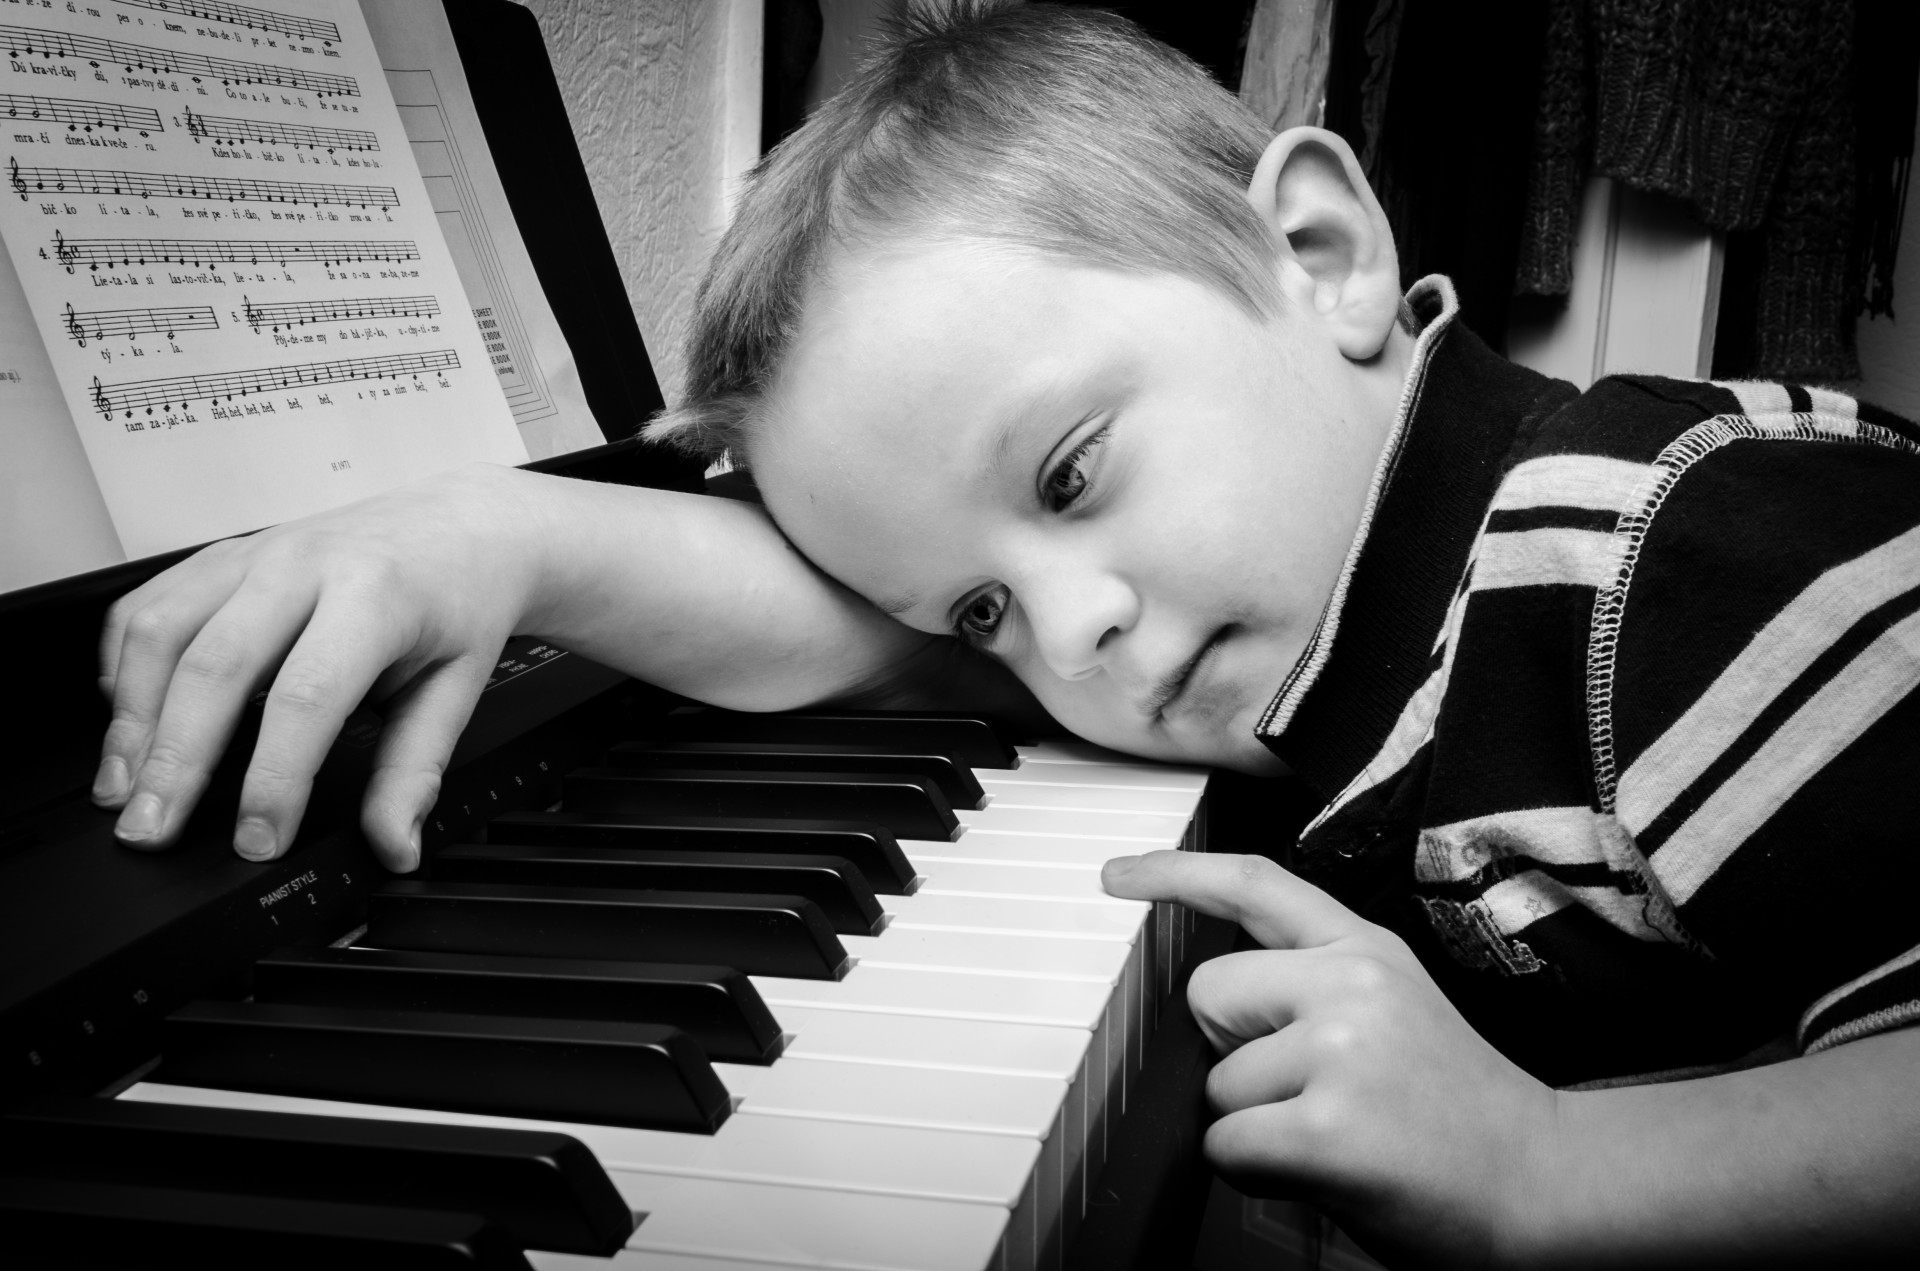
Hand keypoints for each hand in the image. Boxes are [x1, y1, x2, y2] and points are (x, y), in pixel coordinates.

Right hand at [94, 462, 547, 871]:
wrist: (462, 523)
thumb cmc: (459, 597)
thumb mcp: (458, 685)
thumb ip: (416, 769)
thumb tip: (393, 844)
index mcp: (375, 596)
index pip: (306, 697)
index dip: (273, 778)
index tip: (258, 840)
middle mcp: (303, 565)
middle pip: (214, 665)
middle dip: (174, 759)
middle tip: (152, 830)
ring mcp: (255, 553)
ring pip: (162, 629)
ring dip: (131, 716)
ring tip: (122, 788)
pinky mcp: (223, 554)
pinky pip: (150, 603)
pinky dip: (124, 664)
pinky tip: (126, 718)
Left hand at [1103, 851, 1558, 1269]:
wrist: (1543, 1185)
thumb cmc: (1455, 1113)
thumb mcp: (1395, 1010)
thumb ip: (1312, 986)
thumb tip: (1211, 1000)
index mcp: (1366, 950)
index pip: (1256, 885)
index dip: (1176, 874)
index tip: (1118, 876)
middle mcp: (1351, 983)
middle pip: (1207, 996)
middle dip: (1235, 1054)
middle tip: (1315, 1092)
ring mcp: (1339, 1050)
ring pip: (1215, 1085)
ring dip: (1257, 1126)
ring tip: (1339, 1135)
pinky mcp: (1325, 1125)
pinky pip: (1225, 1146)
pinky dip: (1258, 1172)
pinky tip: (1327, 1171)